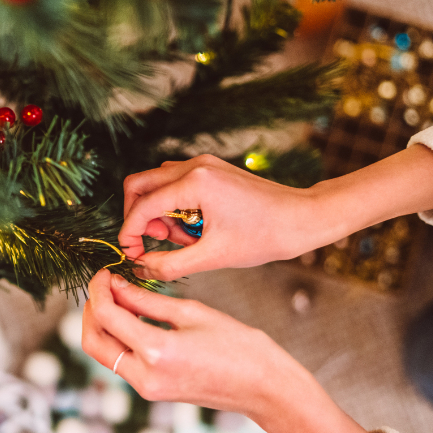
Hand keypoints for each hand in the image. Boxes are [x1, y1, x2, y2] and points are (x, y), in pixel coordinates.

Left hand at [81, 269, 304, 417]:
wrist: (263, 388)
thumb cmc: (238, 346)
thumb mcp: (191, 312)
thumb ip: (147, 300)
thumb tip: (116, 286)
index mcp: (157, 352)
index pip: (106, 316)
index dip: (98, 290)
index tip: (105, 273)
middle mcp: (145, 376)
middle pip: (93, 342)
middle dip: (91, 310)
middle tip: (103, 286)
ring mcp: (146, 389)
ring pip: (104, 354)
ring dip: (102, 325)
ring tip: (117, 298)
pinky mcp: (152, 391)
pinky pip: (122, 363)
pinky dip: (119, 339)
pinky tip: (132, 318)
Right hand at [119, 155, 328, 280]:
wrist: (303, 218)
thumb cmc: (264, 237)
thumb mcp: (213, 257)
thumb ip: (170, 264)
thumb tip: (139, 267)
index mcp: (194, 183)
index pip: (143, 206)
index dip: (130, 233)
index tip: (132, 255)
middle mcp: (195, 166)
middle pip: (140, 185)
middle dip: (139, 217)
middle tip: (158, 241)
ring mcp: (203, 164)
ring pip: (156, 183)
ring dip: (158, 212)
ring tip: (185, 239)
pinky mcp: (211, 170)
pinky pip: (175, 184)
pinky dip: (174, 206)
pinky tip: (195, 228)